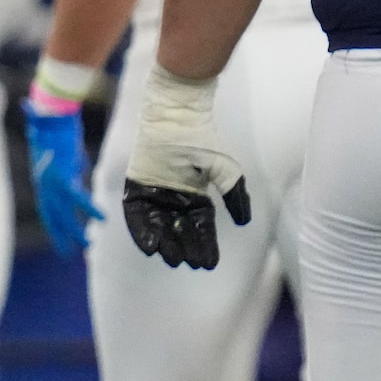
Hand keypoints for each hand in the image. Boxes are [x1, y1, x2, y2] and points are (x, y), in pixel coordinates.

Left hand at [20, 97, 102, 257]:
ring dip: (75, 230)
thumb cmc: (52, 124)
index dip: (53, 226)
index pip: (46, 209)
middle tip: (68, 254)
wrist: (51, 111)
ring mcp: (51, 180)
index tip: (60, 241)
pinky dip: (89, 208)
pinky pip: (77, 197)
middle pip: (52, 216)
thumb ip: (67, 162)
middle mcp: (44, 183)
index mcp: (42, 179)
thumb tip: (76, 169)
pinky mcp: (63, 173)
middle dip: (60, 235)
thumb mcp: (60, 149)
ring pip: (63, 212)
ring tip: (86, 245)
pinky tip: (102, 219)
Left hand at [121, 66, 249, 269]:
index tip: (208, 264)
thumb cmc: (203, 139)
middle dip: (184, 247)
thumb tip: (244, 221)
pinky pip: (136, 214)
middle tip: (188, 264)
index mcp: (195, 195)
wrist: (177, 117)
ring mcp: (153, 193)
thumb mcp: (226, 169)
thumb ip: (234, 195)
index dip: (204, 245)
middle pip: (179, 229)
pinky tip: (149, 245)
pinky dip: (141, 230)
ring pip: (158, 225)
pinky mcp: (135, 187)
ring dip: (164, 242)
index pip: (201, 226)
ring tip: (171, 259)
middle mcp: (173, 197)